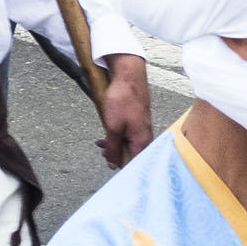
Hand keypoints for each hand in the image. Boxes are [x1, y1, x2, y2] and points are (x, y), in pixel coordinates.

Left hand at [94, 54, 152, 168]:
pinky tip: (107, 134)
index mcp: (142, 140)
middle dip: (115, 156)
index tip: (109, 167)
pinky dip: (117, 137)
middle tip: (102, 152)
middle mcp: (145, 136)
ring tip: (101, 143)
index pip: (134, 163)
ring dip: (114, 146)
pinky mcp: (138, 122)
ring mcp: (142, 129)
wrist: (128, 77)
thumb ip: (113, 147)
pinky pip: (128, 136)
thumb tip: (113, 163)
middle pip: (132, 155)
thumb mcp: (112, 127)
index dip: (121, 167)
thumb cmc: (122, 100)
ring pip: (129, 145)